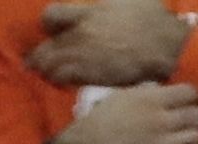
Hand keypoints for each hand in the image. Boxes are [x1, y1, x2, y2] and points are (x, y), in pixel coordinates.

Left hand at [32, 0, 193, 87]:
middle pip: (46, 46)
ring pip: (50, 65)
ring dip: (45, 69)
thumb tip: (105, 0)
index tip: (51, 29)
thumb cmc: (150, 18)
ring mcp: (83, 56)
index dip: (48, 24)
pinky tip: (58, 82)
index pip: (50, 17)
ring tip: (43, 72)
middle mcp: (79, 35)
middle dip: (38, 54)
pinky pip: (63, 78)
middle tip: (35, 61)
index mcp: (86, 14)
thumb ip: (107, 1)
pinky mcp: (90, 75)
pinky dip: (58, 80)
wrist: (163, 46)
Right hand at [46, 82, 197, 143]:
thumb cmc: (101, 120)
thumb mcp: (122, 96)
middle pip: (195, 115)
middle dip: (193, 116)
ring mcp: (164, 143)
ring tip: (181, 136)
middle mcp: (162, 119)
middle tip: (187, 119)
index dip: (189, 96)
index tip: (186, 100)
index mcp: (152, 99)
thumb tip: (159, 89)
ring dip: (189, 134)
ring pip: (194, 136)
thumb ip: (145, 92)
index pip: (189, 92)